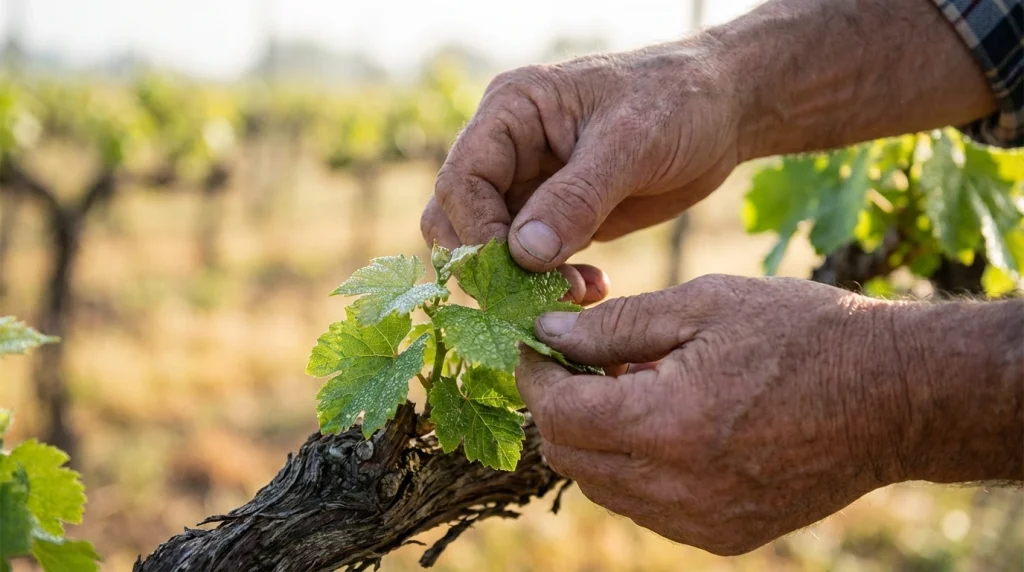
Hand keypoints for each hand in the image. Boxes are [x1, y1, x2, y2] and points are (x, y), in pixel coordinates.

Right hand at [420, 40, 741, 271]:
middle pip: (458, 221)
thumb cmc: (677, 102)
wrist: (722, 110)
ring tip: (576, 294)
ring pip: (491, 249)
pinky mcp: (555, 218)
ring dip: (523, 283)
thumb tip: (524, 254)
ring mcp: (528, 185)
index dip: (480, 234)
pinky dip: (551, 284)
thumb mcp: (630, 143)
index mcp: (510, 112)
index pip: (461, 183)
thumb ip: (576, 198)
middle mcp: (507, 148)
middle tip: (542, 296)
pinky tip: (594, 288)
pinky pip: (530, 263)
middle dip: (493, 266)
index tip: (521, 272)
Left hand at [516, 275, 913, 554]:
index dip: (535, 376)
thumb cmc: (802, 334)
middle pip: (570, 457)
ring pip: (604, 487)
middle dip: (559, 407)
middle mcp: (676, 487)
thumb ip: (615, 326)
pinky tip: (665, 425)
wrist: (894, 395)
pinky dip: (634, 469)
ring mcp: (702, 521)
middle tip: (579, 363)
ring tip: (629, 388)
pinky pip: (647, 508)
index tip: (537, 346)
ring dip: (595, 439)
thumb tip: (549, 334)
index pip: (558, 413)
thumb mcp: (703, 304)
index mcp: (665, 422)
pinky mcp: (725, 536)